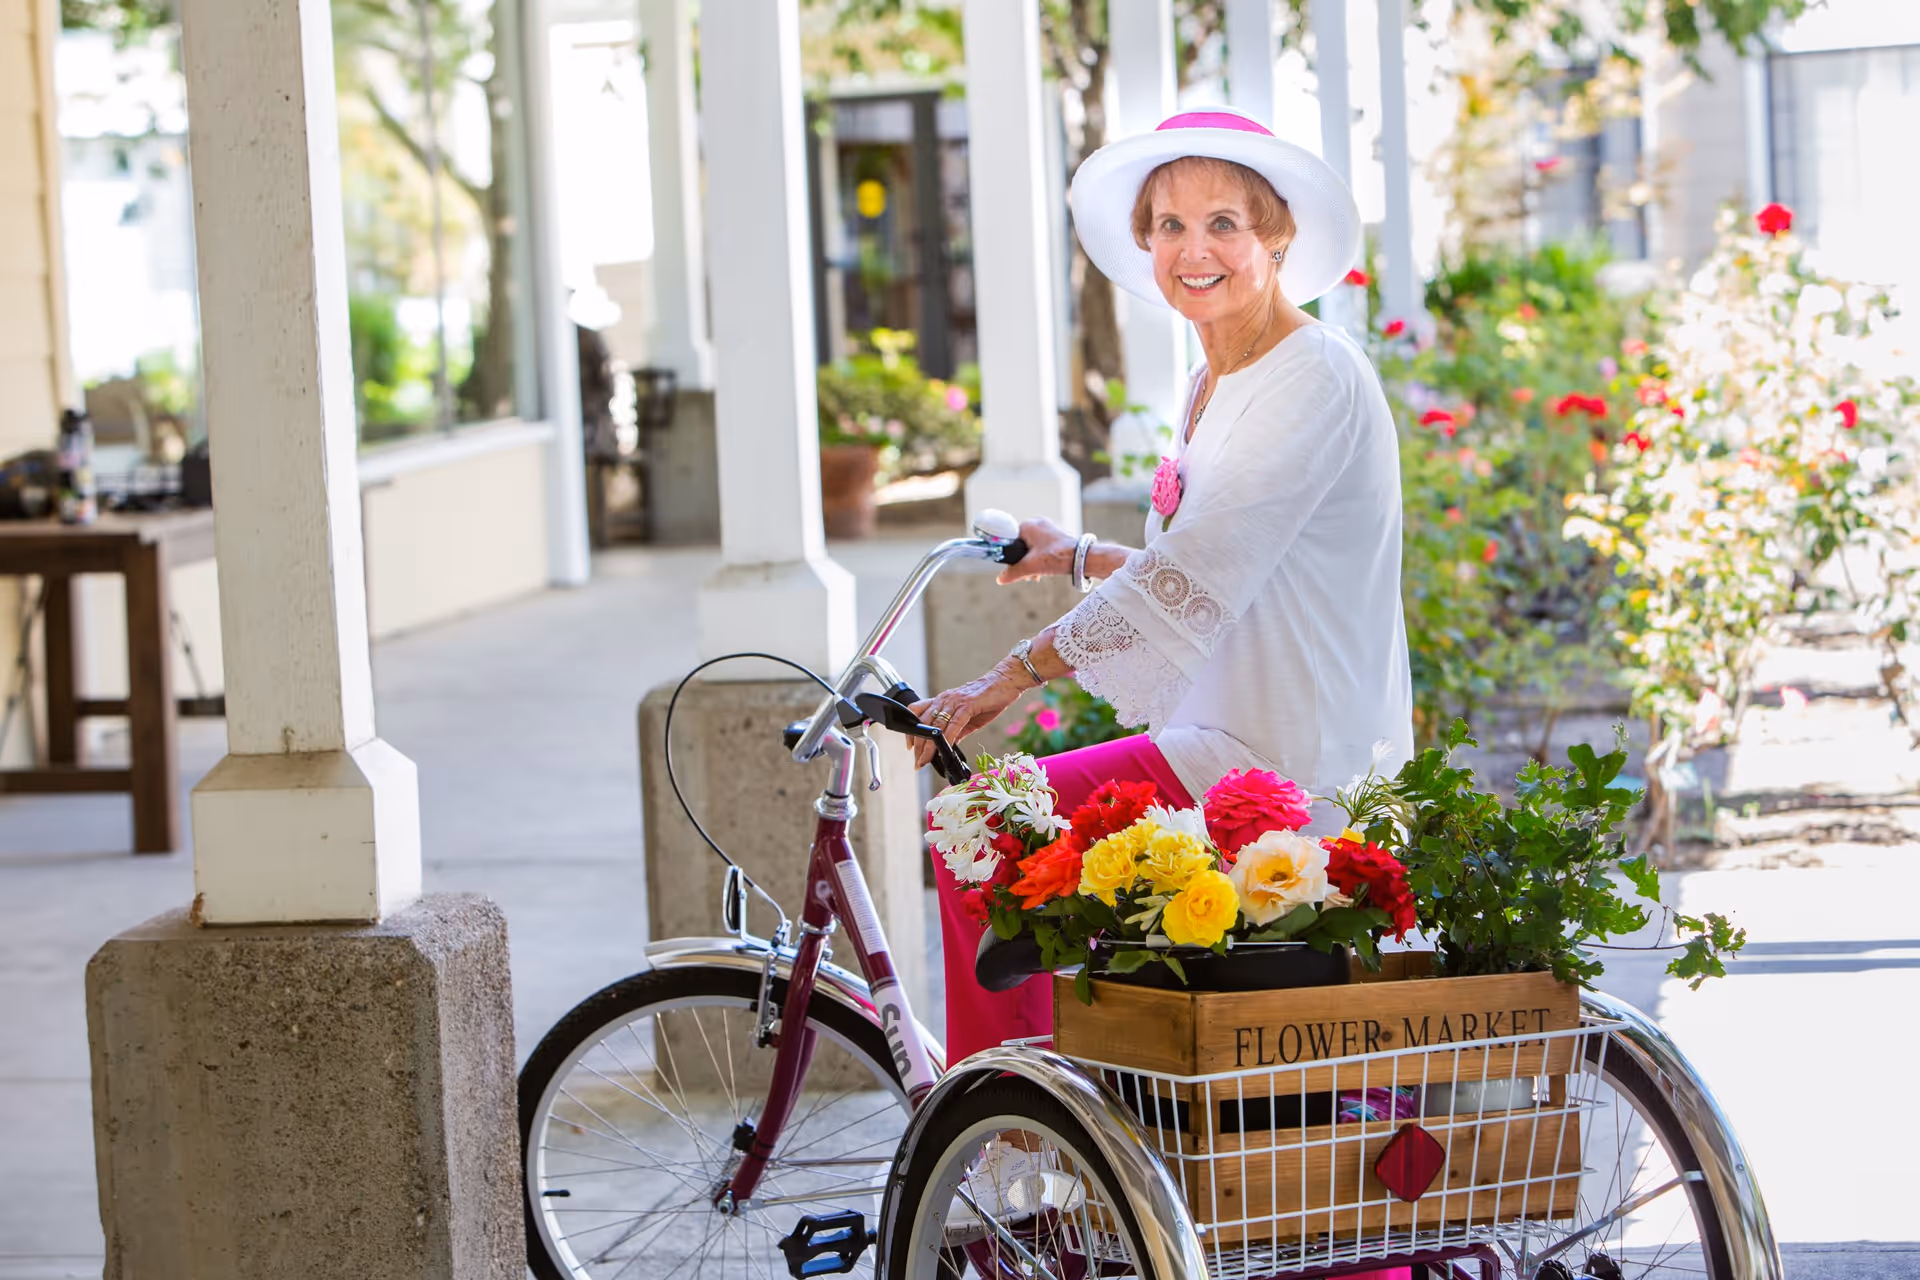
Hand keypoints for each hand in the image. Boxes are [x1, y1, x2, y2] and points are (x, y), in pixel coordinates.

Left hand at [907, 662, 1029, 768]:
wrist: (1006, 682)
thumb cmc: (989, 698)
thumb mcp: (968, 716)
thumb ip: (957, 730)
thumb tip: (948, 745)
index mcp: (943, 701)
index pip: (917, 713)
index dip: (911, 730)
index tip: (910, 747)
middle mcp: (945, 699)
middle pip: (924, 723)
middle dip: (918, 745)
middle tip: (917, 761)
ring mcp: (955, 701)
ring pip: (936, 726)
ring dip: (929, 746)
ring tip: (925, 760)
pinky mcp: (968, 704)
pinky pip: (954, 724)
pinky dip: (948, 738)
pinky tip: (946, 749)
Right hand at [998, 518, 1077, 583]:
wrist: (1082, 558)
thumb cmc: (1058, 557)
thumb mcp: (1031, 566)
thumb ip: (1013, 573)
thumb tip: (1001, 579)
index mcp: (1028, 525)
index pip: (1010, 539)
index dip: (1011, 555)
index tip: (1014, 566)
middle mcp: (1037, 523)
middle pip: (1021, 544)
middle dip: (1023, 561)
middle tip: (1027, 574)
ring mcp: (1047, 528)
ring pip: (1031, 547)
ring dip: (1032, 562)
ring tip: (1037, 574)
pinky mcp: (1055, 535)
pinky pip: (1041, 547)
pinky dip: (1040, 558)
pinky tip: (1044, 569)